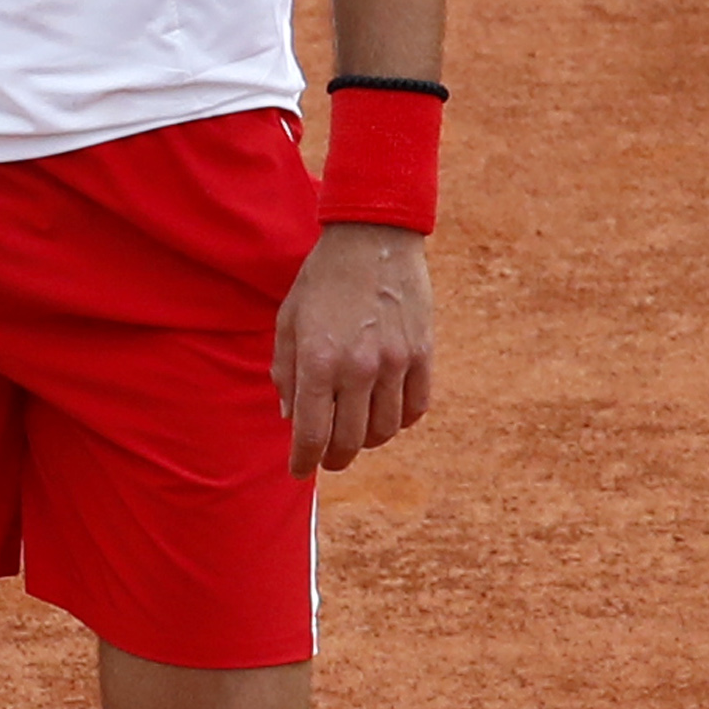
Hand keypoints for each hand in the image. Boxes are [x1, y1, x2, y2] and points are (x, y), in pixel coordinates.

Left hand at [277, 221, 434, 477]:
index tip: (299, 471)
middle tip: (328, 457)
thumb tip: (292, 418)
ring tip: (356, 432)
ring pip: (385, 430)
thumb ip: (285, 372)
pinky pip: (415, 408)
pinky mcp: (423, 354)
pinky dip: (399, 421)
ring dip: (367, 441)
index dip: (304, 462)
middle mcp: (359, 368)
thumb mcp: (289, 320)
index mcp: (319, 361)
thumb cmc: (323, 278)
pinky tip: (385, 414)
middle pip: (350, 441)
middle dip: (334, 458)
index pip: (312, 434)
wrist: (374, 236)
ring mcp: (396, 363)